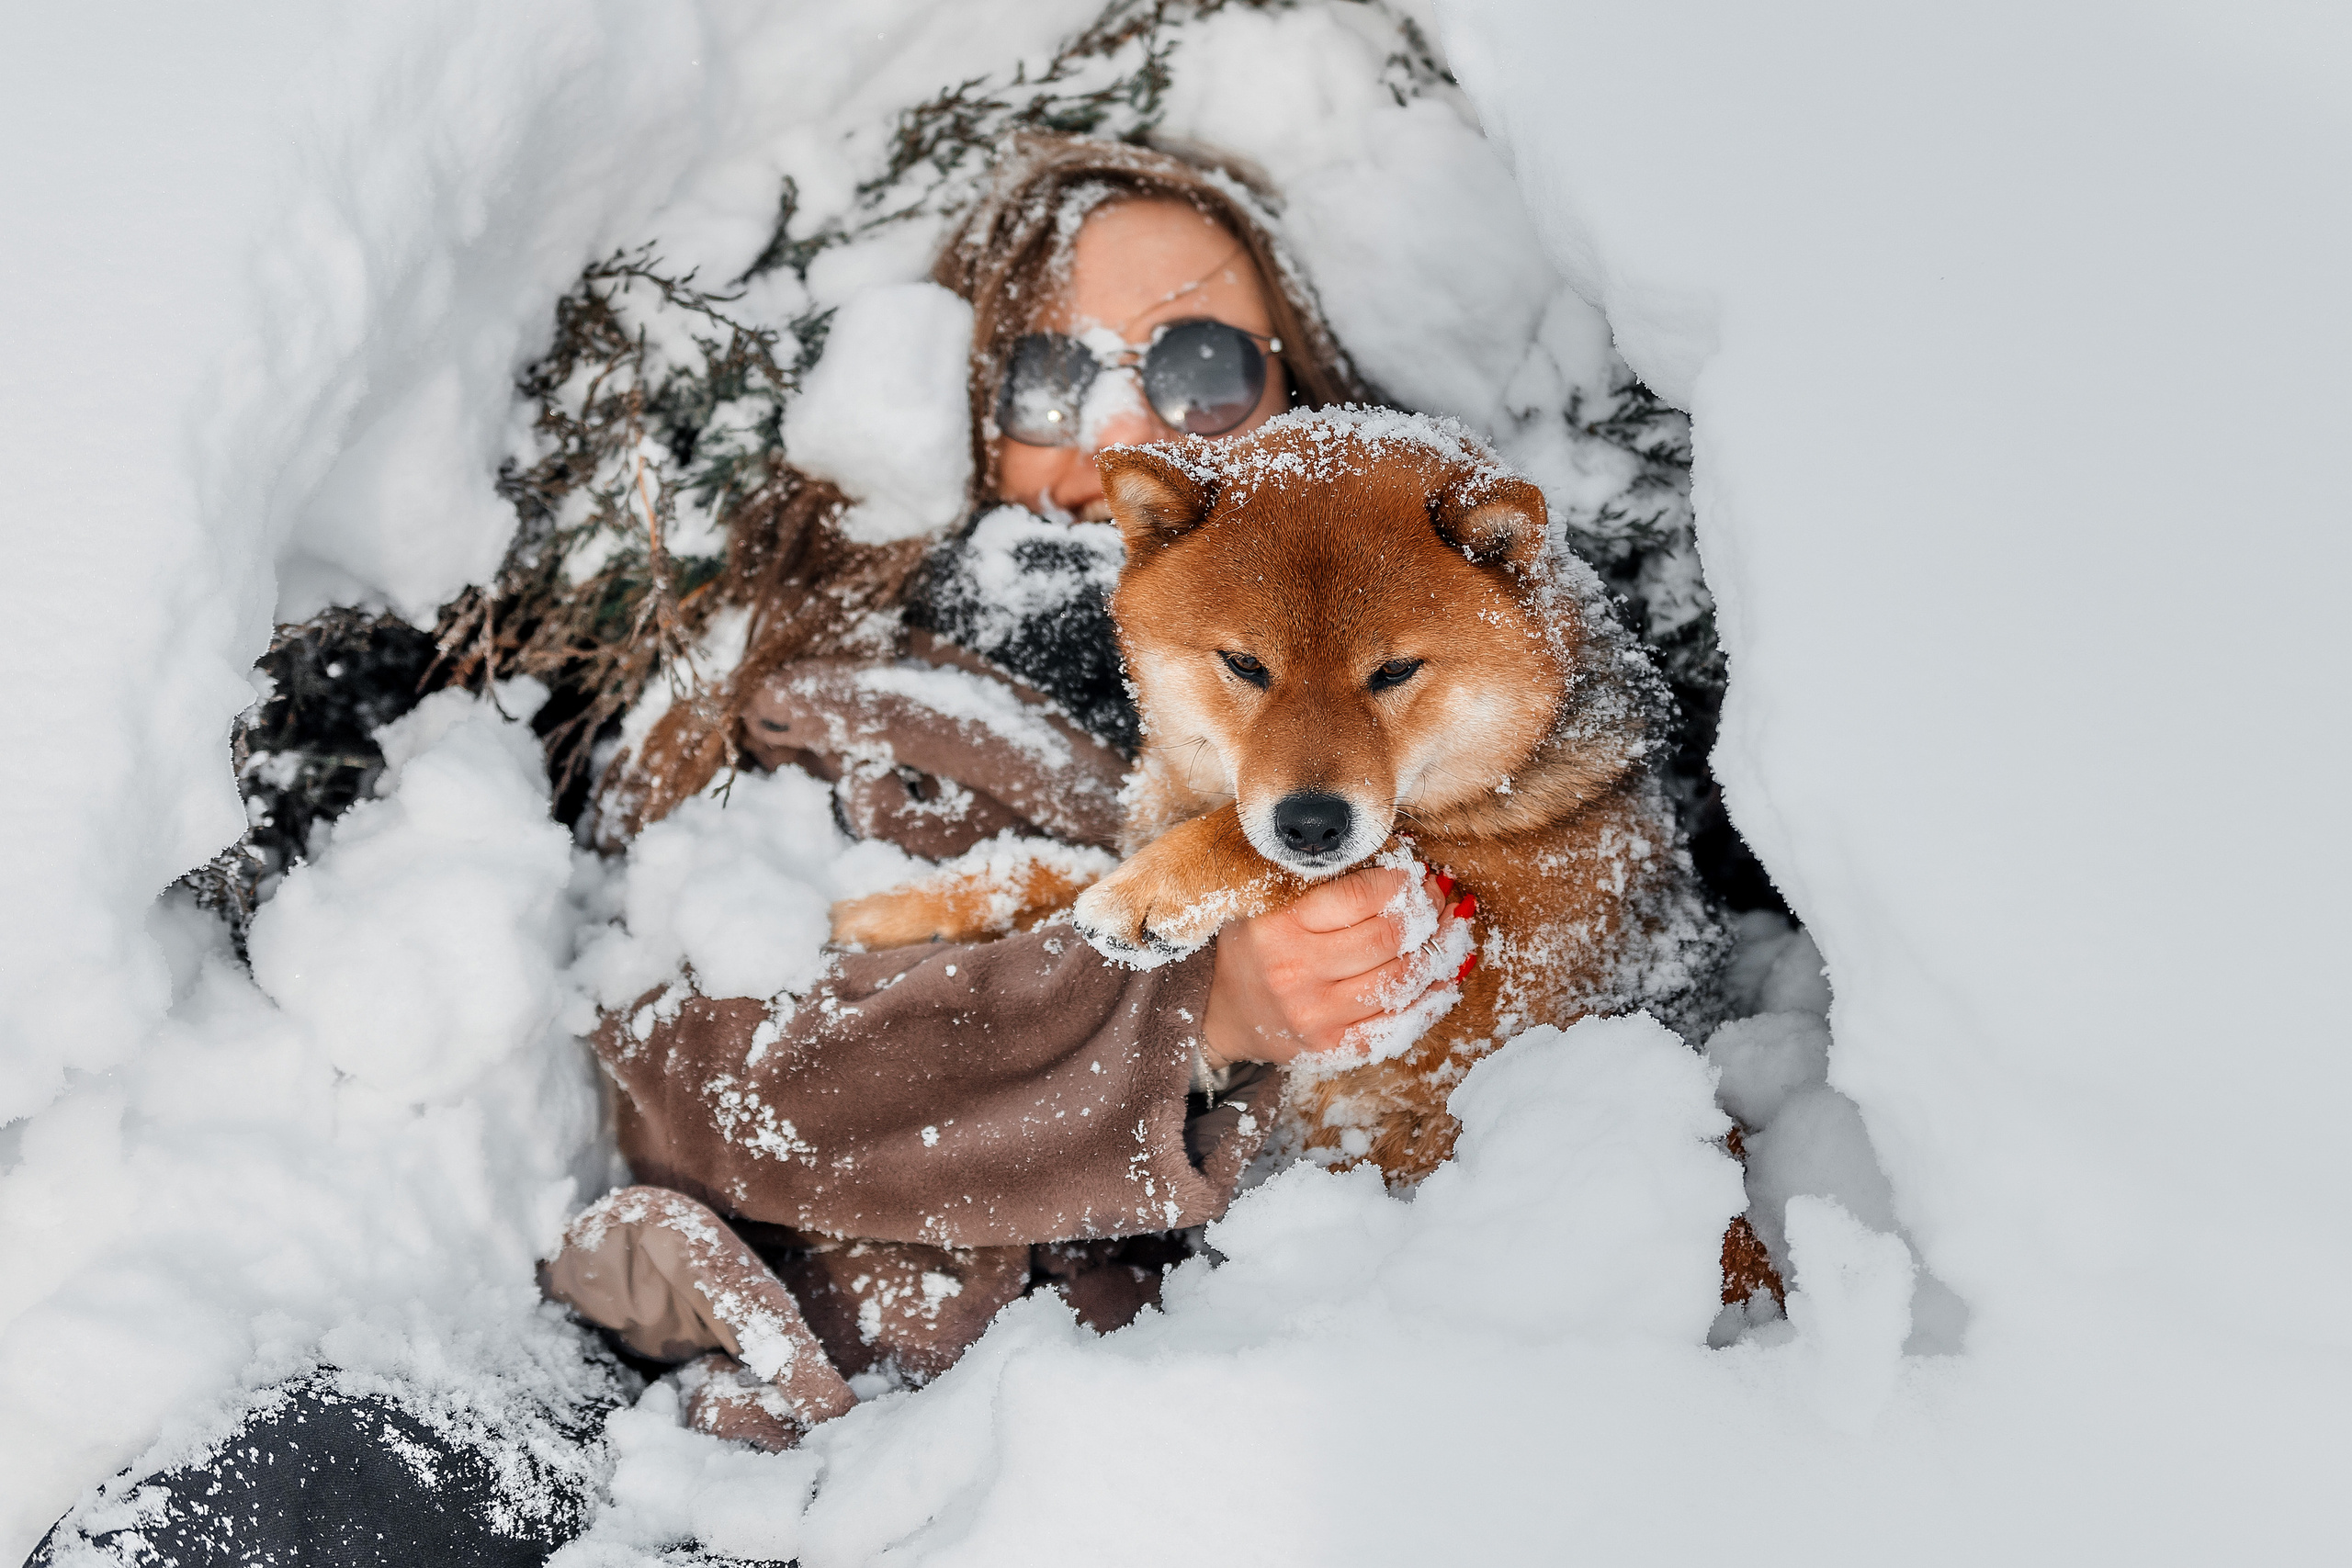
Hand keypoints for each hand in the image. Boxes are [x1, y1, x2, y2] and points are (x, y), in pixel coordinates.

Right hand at [1202, 865, 1472, 1069]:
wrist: (1223, 1015)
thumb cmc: (1251, 948)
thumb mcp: (1262, 903)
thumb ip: (1314, 882)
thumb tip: (1393, 857)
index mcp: (1278, 929)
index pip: (1356, 897)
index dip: (1397, 881)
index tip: (1411, 873)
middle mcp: (1297, 974)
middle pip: (1387, 938)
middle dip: (1424, 912)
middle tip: (1435, 897)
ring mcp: (1317, 1017)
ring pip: (1401, 980)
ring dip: (1437, 951)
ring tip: (1450, 929)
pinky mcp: (1334, 1048)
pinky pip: (1398, 1024)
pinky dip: (1430, 998)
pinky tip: (1443, 975)